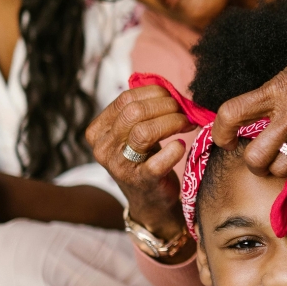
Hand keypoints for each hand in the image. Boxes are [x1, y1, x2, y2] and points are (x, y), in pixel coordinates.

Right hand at [86, 85, 194, 239]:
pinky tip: (181, 146)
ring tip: (187, 124)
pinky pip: (157, 161)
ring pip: (144, 132)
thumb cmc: (146, 159)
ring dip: (172, 122)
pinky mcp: (140, 182)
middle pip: (135, 113)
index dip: (155, 93)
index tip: (174, 97)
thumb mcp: (136, 132)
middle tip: (185, 111)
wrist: (151, 201)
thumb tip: (163, 84)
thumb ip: (143, 109)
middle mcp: (103, 148)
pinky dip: (174, 150)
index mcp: (99, 131)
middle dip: (166, 106)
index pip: (126, 99)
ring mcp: (119, 166)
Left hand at [211, 14, 286, 182]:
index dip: (221, 133)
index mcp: (276, 89)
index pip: (231, 114)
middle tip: (260, 157)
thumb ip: (272, 97)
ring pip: (280, 170)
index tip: (226, 140)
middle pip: (255, 158)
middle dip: (253, 163)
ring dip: (280, 168)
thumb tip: (252, 119)